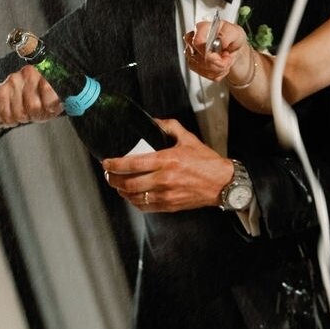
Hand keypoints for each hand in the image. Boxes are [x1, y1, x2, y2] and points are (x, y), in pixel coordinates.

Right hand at [0, 65, 62, 127]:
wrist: (15, 96)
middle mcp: (29, 73)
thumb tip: (72, 106)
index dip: (51, 106)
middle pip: (34, 106)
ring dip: (23, 118)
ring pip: (20, 113)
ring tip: (26, 112)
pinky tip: (14, 115)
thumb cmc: (39, 99)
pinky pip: (6, 114)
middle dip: (36, 115)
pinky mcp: (0, 90)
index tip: (51, 109)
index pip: (50, 90)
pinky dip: (10, 119)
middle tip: (37, 113)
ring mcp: (14, 80)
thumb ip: (62, 102)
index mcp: (47, 73)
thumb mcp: (55, 99)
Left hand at [101, 119, 234, 212]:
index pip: (132, 163)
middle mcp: (164, 179)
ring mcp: (166, 194)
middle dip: (113, 180)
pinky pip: (145, 207)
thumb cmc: (207, 162)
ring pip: (134, 197)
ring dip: (122, 192)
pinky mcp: (170, 205)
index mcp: (167, 160)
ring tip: (118, 186)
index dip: (115, 164)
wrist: (223, 183)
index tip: (106, 163)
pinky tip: (133, 196)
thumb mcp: (189, 139)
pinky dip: (135, 202)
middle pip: (129, 183)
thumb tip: (154, 121)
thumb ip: (170, 127)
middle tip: (109, 175)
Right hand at [184, 19, 250, 83]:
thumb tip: (220, 41)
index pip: (197, 42)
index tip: (222, 54)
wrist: (232, 48)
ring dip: (218, 68)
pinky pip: (203, 74)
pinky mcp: (193, 64)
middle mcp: (193, 39)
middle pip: (199, 58)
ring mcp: (191, 52)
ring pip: (201, 68)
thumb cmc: (232, 38)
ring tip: (224, 61)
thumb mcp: (236, 32)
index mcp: (202, 28)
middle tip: (227, 57)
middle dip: (217, 63)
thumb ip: (227, 34)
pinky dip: (215, 73)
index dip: (210, 53)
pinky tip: (220, 66)